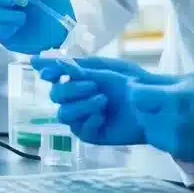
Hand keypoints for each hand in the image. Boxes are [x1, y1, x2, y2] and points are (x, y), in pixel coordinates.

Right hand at [31, 56, 176, 145]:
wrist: (153, 105)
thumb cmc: (132, 82)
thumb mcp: (105, 68)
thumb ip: (76, 65)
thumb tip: (41, 59)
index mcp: (78, 77)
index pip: (53, 74)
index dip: (49, 72)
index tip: (51, 72)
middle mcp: (76, 97)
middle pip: (55, 94)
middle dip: (71, 89)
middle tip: (94, 85)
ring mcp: (82, 116)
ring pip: (63, 114)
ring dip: (81, 105)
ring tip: (102, 101)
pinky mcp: (91, 133)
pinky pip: (78, 130)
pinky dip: (89, 121)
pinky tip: (102, 117)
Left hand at [128, 74, 193, 162]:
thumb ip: (164, 82)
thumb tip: (138, 80)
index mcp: (175, 97)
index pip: (137, 96)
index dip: (139, 93)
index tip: (146, 92)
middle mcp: (172, 121)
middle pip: (141, 115)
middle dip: (147, 110)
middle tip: (164, 105)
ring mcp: (176, 141)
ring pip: (150, 132)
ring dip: (156, 125)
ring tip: (176, 118)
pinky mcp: (182, 155)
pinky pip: (163, 144)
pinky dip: (168, 138)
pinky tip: (185, 130)